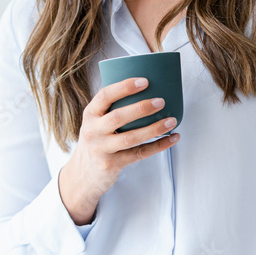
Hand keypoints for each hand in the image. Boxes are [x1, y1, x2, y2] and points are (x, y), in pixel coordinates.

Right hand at [58, 76, 179, 224]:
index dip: (124, 87)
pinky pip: (139, 153)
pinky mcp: (112, 164)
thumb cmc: (97, 139)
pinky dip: (158, 146)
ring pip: (130, 138)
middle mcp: (93, 131)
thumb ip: (112, 108)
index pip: (105, 96)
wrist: (83, 173)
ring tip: (172, 120)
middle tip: (161, 102)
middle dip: (141, 108)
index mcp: (90, 114)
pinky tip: (172, 139)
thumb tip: (148, 88)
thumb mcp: (96, 121)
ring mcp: (101, 149)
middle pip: (118, 117)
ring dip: (154, 129)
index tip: (145, 81)